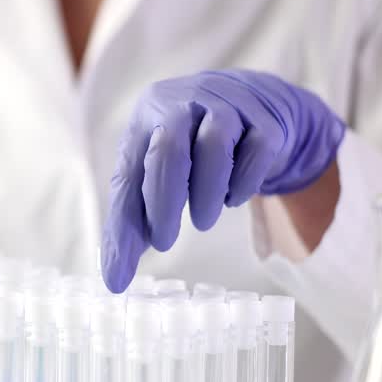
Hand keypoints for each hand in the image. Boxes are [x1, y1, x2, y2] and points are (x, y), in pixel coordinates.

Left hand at [100, 69, 345, 291]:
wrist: (256, 108)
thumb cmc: (194, 147)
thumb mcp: (156, 174)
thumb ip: (135, 221)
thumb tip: (115, 278)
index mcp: (148, 117)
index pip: (129, 172)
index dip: (125, 221)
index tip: (124, 268)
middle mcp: (184, 103)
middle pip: (169, 149)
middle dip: (164, 203)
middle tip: (164, 242)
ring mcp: (228, 107)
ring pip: (214, 145)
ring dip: (206, 193)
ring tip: (203, 219)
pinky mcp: (266, 120)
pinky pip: (257, 150)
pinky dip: (244, 183)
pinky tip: (234, 197)